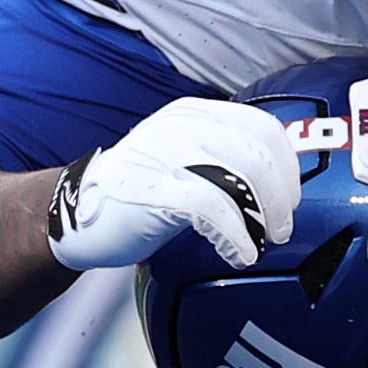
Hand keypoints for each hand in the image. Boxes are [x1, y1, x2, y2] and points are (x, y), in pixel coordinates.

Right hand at [46, 98, 301, 273]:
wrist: (75, 214)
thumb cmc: (141, 192)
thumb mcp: (187, 160)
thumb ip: (227, 159)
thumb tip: (282, 181)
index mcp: (196, 114)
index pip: (264, 128)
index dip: (288, 167)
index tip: (291, 198)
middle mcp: (183, 126)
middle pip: (260, 154)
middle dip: (282, 196)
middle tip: (281, 227)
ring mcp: (165, 154)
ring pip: (242, 178)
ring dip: (264, 216)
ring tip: (262, 241)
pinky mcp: (153, 188)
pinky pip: (213, 208)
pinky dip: (237, 236)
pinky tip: (241, 254)